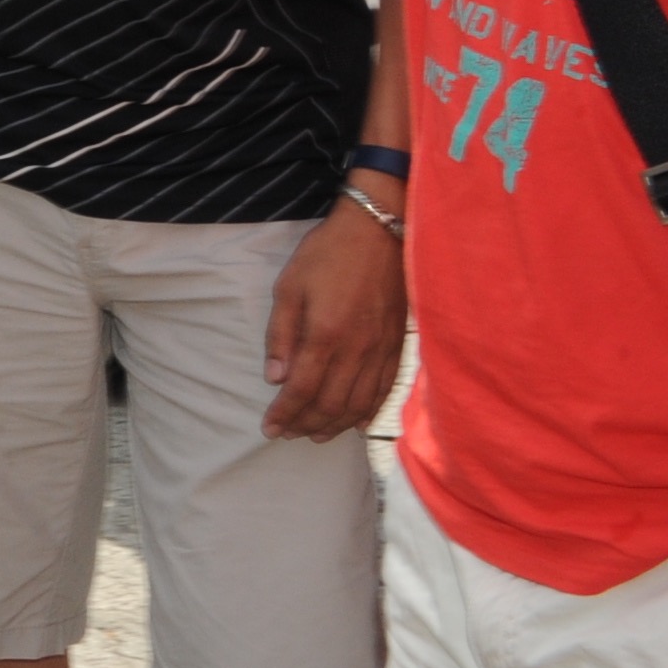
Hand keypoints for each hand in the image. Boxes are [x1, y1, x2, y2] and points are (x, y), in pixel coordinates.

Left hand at [259, 182, 406, 439]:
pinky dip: (368, 412)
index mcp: (326, 335)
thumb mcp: (289, 286)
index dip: (285, 414)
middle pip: (331, 404)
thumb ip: (281, 335)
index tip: (270, 428)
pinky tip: (356, 424)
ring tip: (315, 435)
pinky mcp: (397, 346)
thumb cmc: (327, 255)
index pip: (302, 390)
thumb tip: (275, 377)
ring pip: (359, 403)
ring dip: (335, 425)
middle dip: (306, 424)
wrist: (379, 233)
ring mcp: (381, 350)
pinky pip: (384, 390)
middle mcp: (357, 350)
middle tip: (287, 434)